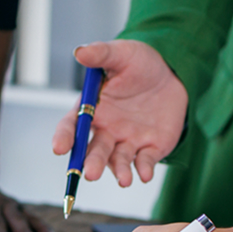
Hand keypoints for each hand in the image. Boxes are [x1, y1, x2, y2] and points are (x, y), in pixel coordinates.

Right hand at [51, 41, 187, 186]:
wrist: (173, 73)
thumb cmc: (140, 63)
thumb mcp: (121, 53)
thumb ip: (101, 54)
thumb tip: (80, 52)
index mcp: (92, 110)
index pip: (72, 127)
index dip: (64, 137)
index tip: (59, 148)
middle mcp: (106, 130)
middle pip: (94, 150)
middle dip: (91, 162)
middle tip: (90, 173)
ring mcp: (127, 141)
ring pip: (118, 161)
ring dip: (119, 171)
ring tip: (124, 180)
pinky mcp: (149, 149)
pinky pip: (144, 162)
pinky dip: (143, 170)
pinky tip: (144, 174)